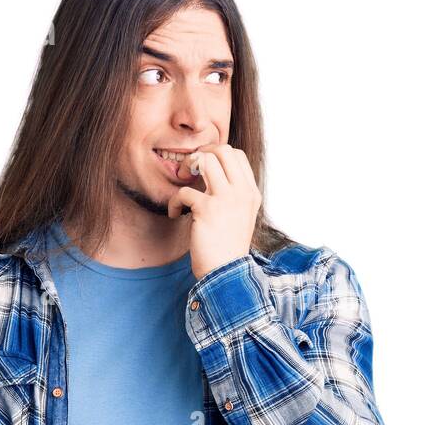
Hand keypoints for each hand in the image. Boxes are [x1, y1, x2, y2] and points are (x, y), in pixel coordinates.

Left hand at [166, 143, 261, 279]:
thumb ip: (232, 194)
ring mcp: (226, 199)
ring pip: (204, 160)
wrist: (226, 273)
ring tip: (183, 184)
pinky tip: (176, 215)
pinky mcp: (207, 209)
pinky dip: (174, 203)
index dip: (216, 155)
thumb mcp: (240, 216)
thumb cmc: (227, 247)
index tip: (202, 169)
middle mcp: (242, 192)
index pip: (237, 155)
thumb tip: (211, 173)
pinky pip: (183, 191)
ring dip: (187, 167)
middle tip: (189, 171)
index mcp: (251, 193)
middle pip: (222, 150)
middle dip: (200, 155)